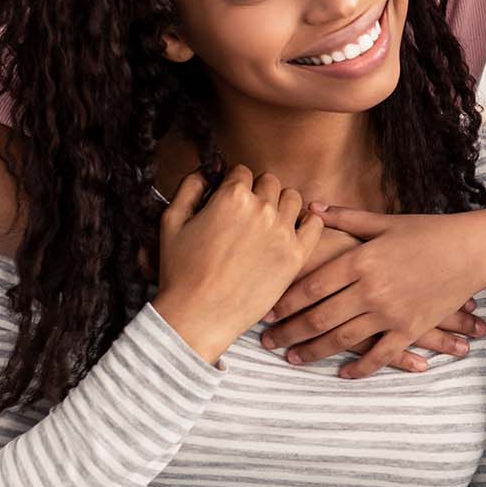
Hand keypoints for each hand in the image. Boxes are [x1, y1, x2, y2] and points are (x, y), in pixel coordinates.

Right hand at [153, 167, 321, 364]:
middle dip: (257, 192)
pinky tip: (291, 231)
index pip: (242, 172)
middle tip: (246, 214)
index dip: (233, 185)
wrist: (199, 315)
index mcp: (232, 196)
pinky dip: (306, 222)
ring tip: (267, 222)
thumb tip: (205, 171)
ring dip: (280, 204)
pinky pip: (314, 224)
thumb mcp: (171, 222)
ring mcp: (283, 231)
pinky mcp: (296, 255)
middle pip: (269, 182)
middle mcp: (262, 208)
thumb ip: (189, 188)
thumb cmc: (180, 272)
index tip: (229, 200)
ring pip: (292, 198)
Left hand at [261, 209, 485, 376]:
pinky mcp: (410, 329)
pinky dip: (360, 368)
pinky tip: (342, 373)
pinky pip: (380, 355)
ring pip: (342, 339)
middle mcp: (372, 289)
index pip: (312, 286)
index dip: (285, 301)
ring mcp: (391, 313)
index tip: (266, 312)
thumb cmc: (428, 231)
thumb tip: (311, 208)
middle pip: (320, 317)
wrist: (472, 250)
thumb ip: (346, 219)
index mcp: (362, 260)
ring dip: (313, 352)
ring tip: (292, 359)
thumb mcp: (385, 221)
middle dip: (289, 332)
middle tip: (267, 342)